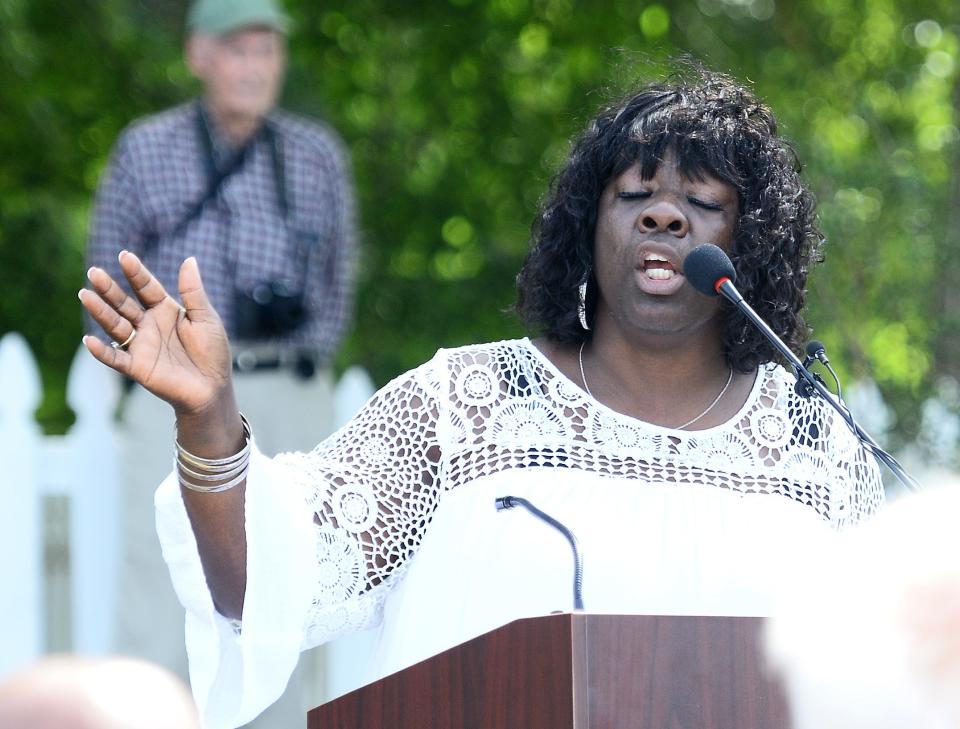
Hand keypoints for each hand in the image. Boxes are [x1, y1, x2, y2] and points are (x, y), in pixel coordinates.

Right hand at [79, 251, 233, 416]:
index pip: (146, 288)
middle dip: (109, 289)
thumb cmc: (212, 352)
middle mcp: (148, 325)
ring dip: (100, 312)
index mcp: (165, 310)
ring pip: (116, 326)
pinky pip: (116, 359)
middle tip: (94, 272)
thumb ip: (193, 292)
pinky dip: (102, 352)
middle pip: (124, 303)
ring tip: (86, 295)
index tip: (125, 256)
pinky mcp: (138, 367)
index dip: (136, 273)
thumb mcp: (206, 318)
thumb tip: (189, 260)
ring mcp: (141, 345)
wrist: (213, 387)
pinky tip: (88, 340)